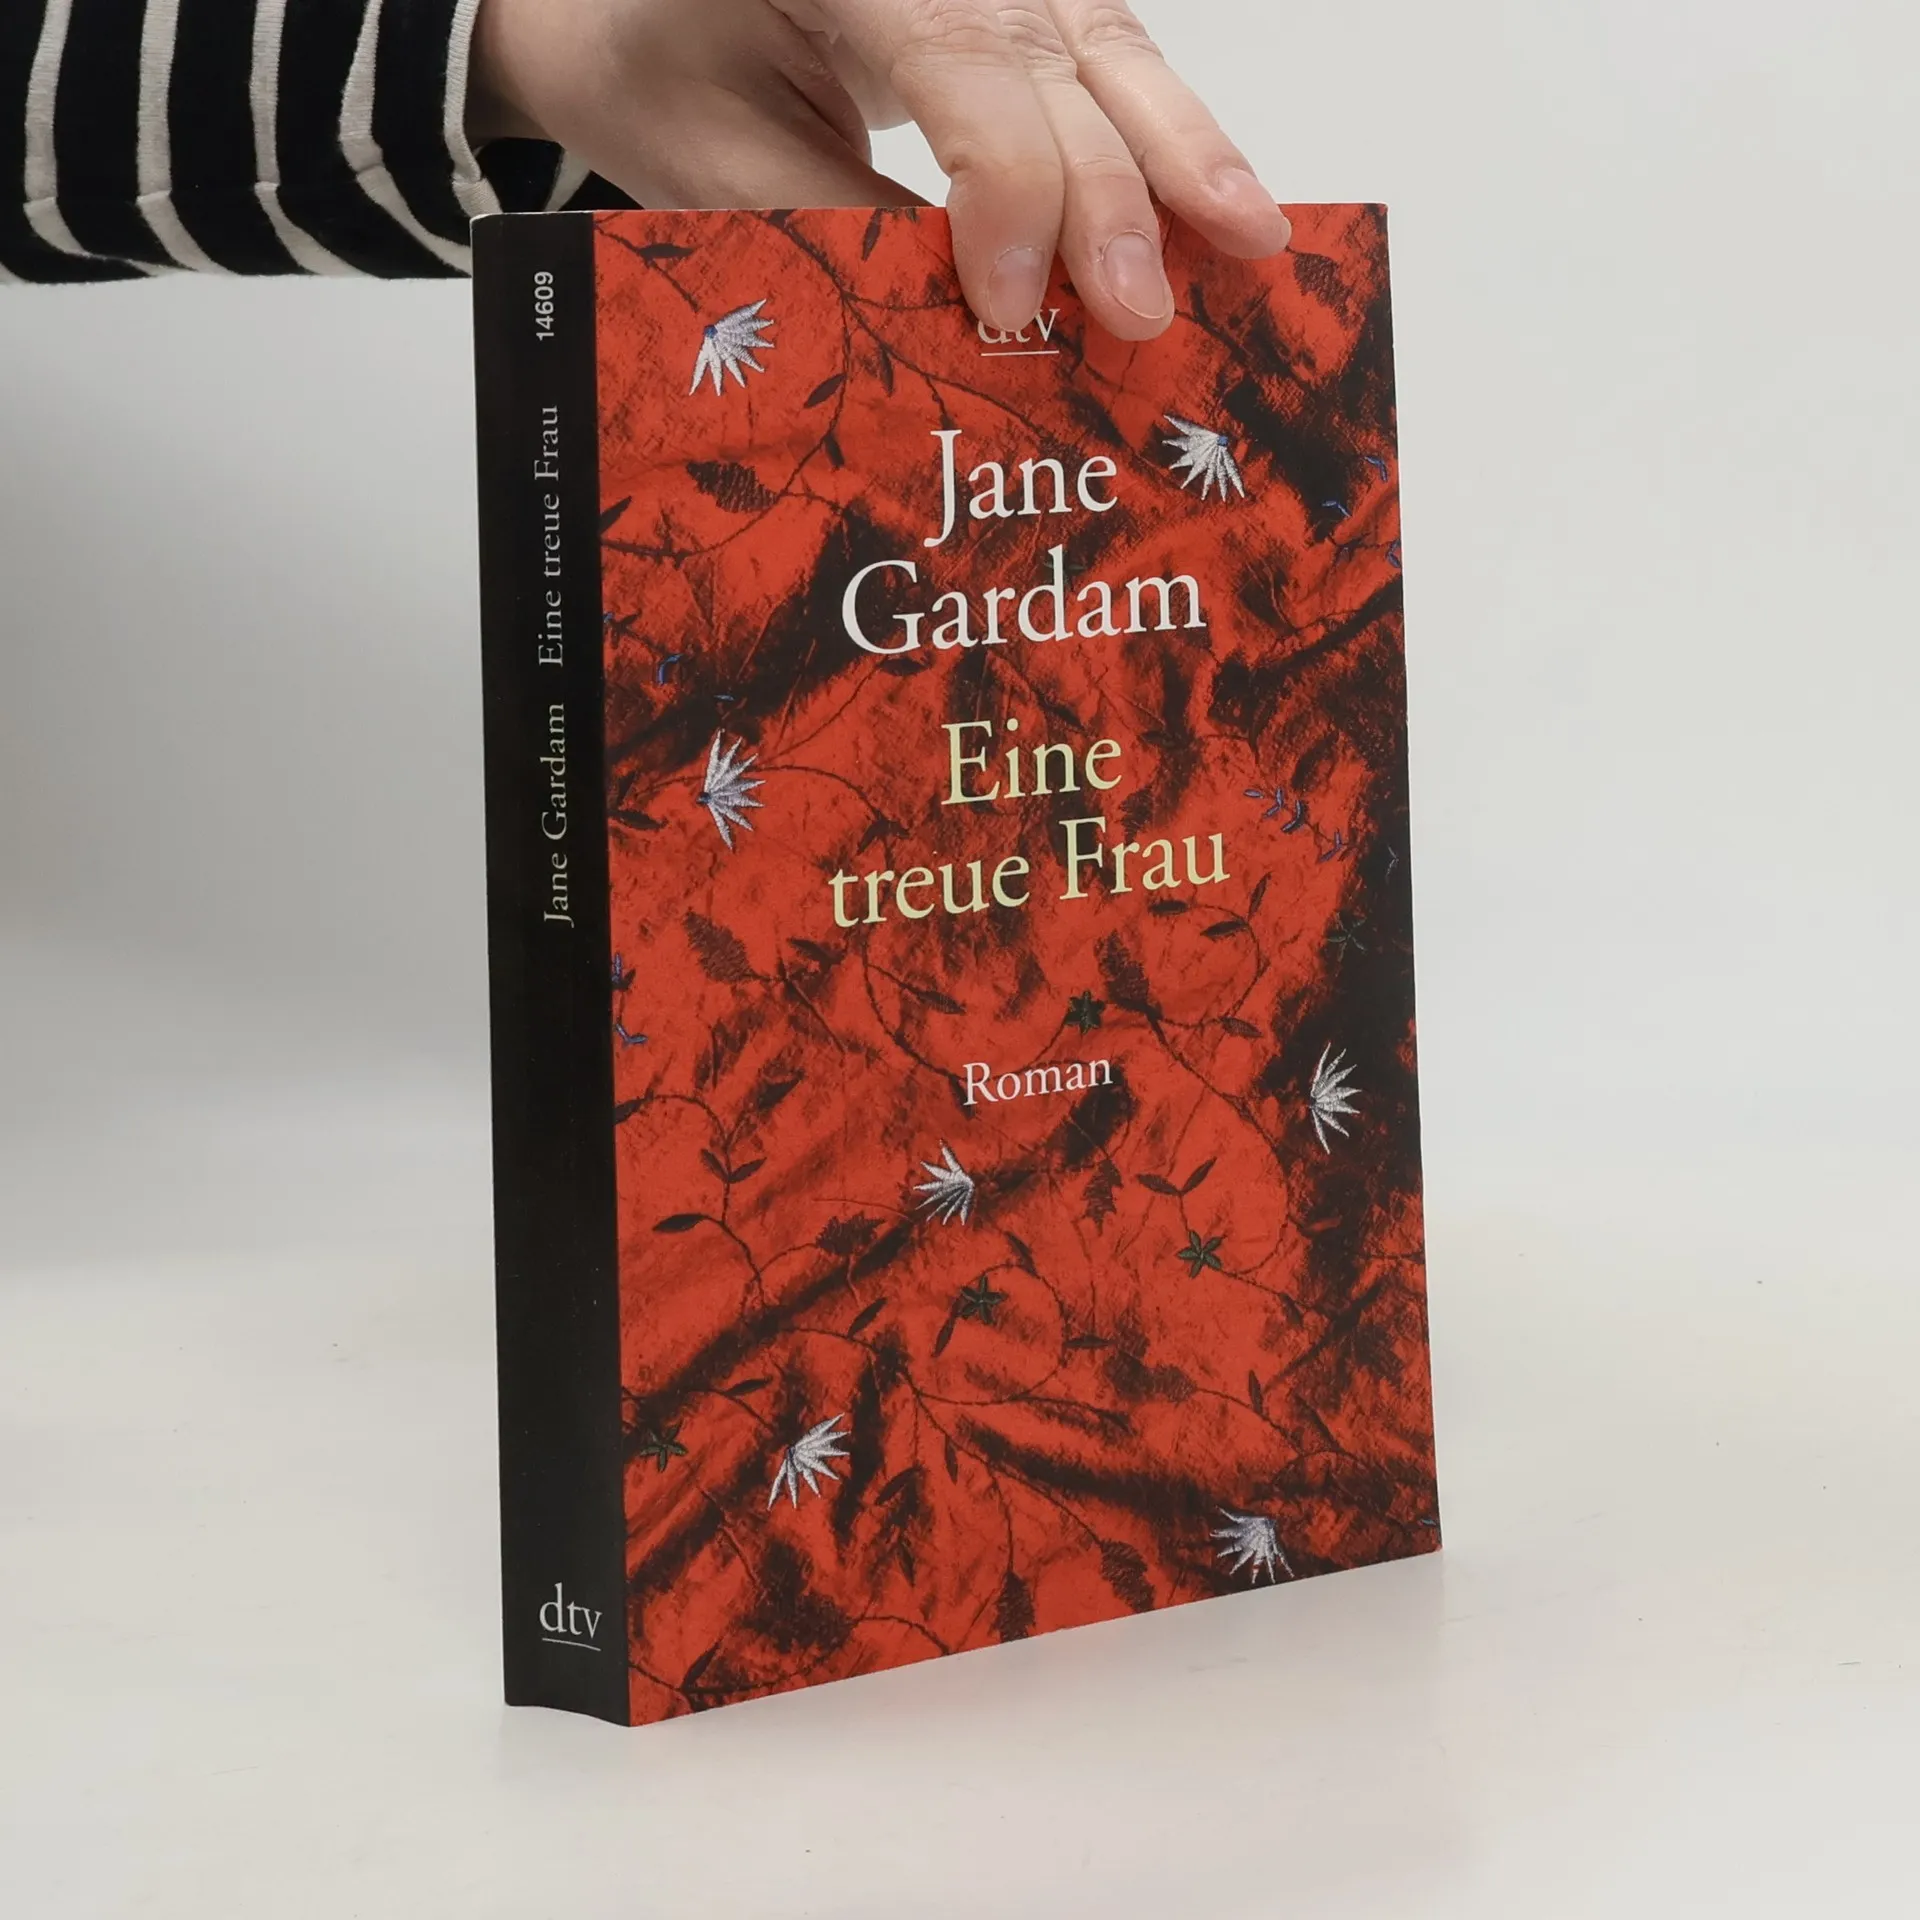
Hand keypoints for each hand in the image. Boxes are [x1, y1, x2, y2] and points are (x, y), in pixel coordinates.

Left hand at [468, 0, 1289, 340]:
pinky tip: (1221, 208)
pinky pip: (1110, 60)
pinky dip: (1167, 142)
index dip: (1008, 187)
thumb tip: (975, 329)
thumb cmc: (667, 72)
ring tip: (1250, 241)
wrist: (639, 1)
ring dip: (1180, 156)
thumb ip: (845, 235)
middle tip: (1142, 315)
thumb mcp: (717, 168)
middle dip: (1113, 194)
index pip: (962, 57)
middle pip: (1055, 54)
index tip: (1017, 306)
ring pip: (1108, 47)